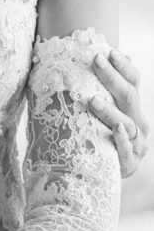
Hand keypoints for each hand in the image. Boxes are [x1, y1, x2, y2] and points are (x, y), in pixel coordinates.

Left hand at [90, 50, 149, 177]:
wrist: (98, 178)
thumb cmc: (97, 141)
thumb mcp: (101, 116)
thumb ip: (101, 94)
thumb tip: (92, 62)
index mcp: (133, 108)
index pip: (133, 81)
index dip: (122, 67)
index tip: (108, 51)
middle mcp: (139, 122)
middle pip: (129, 96)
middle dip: (112, 77)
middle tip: (96, 61)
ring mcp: (137, 143)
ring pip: (126, 123)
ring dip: (110, 110)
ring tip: (93, 100)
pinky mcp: (130, 164)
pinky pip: (127, 150)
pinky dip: (122, 140)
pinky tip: (116, 130)